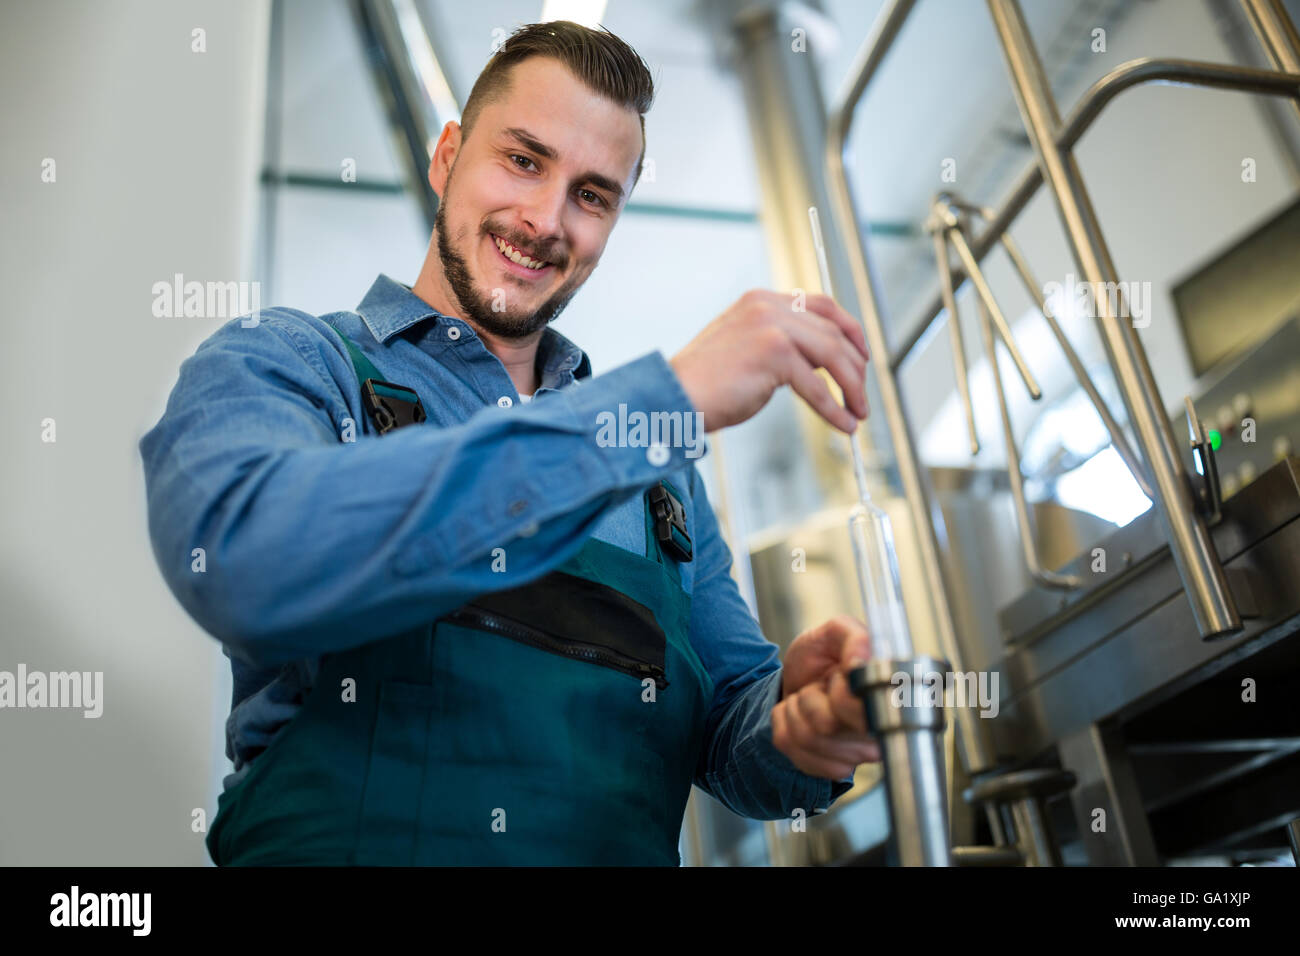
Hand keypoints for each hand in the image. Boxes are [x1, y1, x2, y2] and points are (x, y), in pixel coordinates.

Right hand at [669, 290, 869, 433]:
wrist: (674, 396)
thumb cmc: (705, 383)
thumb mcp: (746, 347)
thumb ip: (778, 343)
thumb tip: (818, 363)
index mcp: (762, 301)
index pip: (822, 305)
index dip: (849, 330)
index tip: (862, 355)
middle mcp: (769, 307)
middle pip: (833, 331)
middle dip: (855, 366)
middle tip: (861, 394)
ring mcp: (771, 327)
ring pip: (833, 356)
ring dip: (852, 388)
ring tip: (858, 412)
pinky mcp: (773, 355)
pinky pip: (817, 386)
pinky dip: (834, 409)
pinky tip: (842, 423)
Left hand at [771, 615, 880, 779]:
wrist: (798, 679)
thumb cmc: (823, 657)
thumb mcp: (834, 633)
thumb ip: (853, 636)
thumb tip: (861, 659)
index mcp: (889, 702)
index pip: (867, 713)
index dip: (841, 695)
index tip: (838, 677)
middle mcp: (878, 736)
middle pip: (828, 727)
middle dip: (810, 698)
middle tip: (819, 687)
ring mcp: (855, 756)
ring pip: (808, 739)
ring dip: (795, 710)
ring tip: (807, 698)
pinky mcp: (830, 768)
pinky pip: (794, 752)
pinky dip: (784, 725)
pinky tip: (797, 716)